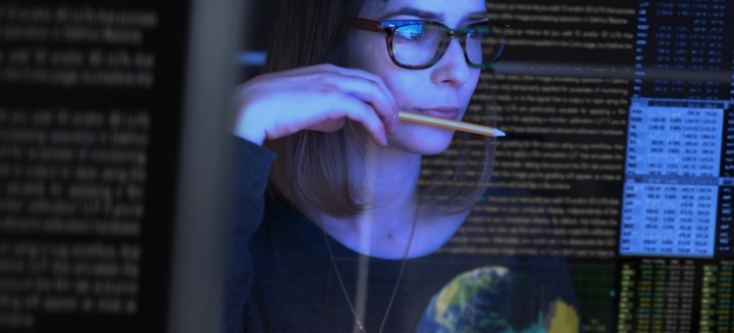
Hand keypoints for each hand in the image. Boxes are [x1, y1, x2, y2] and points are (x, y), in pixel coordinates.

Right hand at [233, 64, 398, 145]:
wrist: (253, 108)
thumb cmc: (271, 110)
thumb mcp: (302, 108)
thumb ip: (323, 112)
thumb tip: (339, 122)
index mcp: (324, 71)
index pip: (362, 78)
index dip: (378, 95)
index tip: (384, 113)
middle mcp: (332, 72)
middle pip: (375, 82)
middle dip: (389, 103)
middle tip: (394, 123)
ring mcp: (333, 83)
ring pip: (375, 93)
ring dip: (388, 113)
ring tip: (391, 132)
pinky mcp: (333, 99)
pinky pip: (365, 112)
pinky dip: (377, 125)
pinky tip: (380, 139)